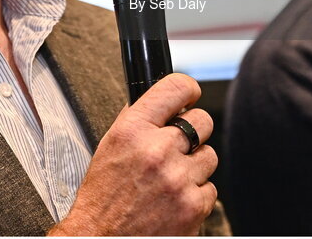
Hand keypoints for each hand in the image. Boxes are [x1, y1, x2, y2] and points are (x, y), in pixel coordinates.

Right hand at [49, 73, 217, 235]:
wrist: (101, 238)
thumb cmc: (103, 197)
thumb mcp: (110, 146)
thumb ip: (137, 120)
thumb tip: (163, 102)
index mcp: (133, 130)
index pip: (175, 88)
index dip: (188, 89)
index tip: (190, 95)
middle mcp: (157, 151)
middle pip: (202, 120)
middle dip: (194, 131)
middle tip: (181, 145)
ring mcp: (178, 179)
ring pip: (209, 156)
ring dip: (194, 166)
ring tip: (172, 178)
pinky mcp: (193, 205)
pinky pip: (210, 189)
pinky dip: (195, 194)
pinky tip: (174, 199)